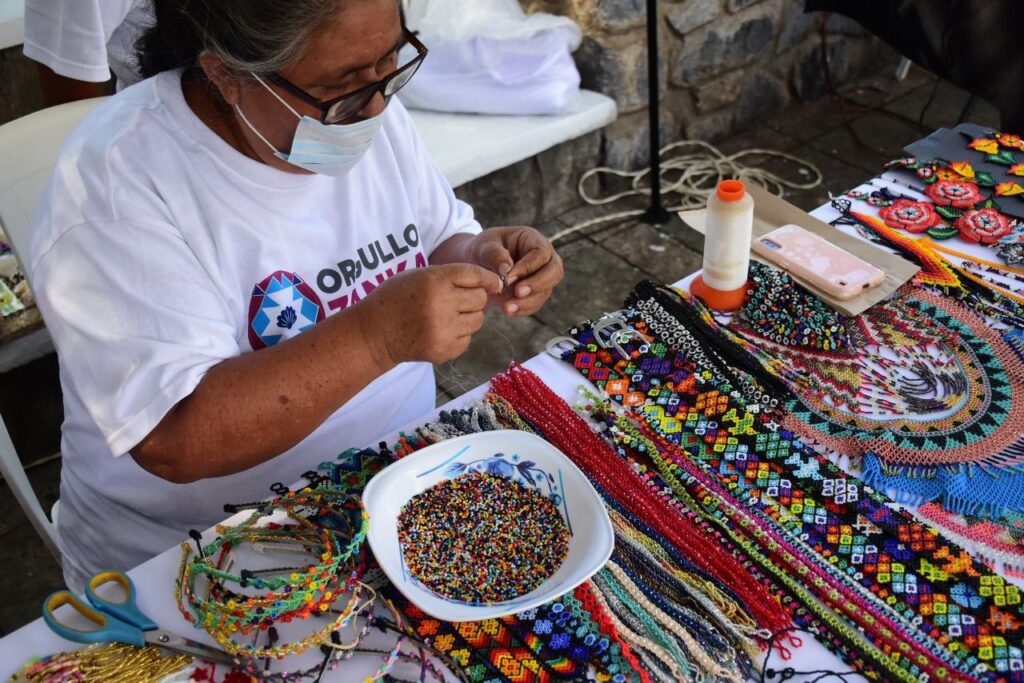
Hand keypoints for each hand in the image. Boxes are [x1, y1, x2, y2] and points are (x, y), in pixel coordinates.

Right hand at [359, 264, 501, 365]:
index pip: (475, 275)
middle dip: (474, 298)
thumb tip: (489, 284)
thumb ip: (450, 276)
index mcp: (434, 280)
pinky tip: (440, 330)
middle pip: (480, 299)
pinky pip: (467, 339)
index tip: (494, 283)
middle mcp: (442, 304)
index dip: (489, 278)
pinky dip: (459, 335)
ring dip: (468, 317)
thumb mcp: (418, 276)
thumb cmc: (396, 299)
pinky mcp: (444, 350)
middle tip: (458, 301)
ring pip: (477, 320)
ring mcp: (444, 330)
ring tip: (448, 316)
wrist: (374, 333)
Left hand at [469, 227, 563, 316]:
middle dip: (536, 285)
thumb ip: (494, 255)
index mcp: (532, 240)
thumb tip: (507, 269)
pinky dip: (523, 309)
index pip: (541, 253)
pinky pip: (536, 304)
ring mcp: (541, 277)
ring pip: (546, 291)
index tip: (508, 279)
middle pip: (554, 272)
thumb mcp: (483, 247)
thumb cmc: (482, 251)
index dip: (528, 267)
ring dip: (527, 301)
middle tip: (517, 292)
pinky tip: (509, 310)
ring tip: (506, 307)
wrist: (477, 266)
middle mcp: (543, 258)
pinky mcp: (536, 293)